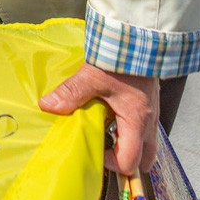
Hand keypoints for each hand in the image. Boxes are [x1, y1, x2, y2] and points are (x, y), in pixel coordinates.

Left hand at [39, 62, 158, 174]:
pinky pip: (144, 126)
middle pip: (146, 159)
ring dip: (129, 144)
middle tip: (105, 150)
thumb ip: (71, 93)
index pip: (130, 161)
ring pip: (147, 143)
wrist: (141, 36)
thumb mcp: (93, 77)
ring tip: (107, 132)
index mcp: (137, 122)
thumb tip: (48, 105)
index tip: (94, 151)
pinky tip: (113, 114)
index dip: (111, 164)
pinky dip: (130, 128)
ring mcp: (152, 112)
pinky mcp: (150, 101)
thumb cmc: (122, 58)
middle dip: (126, 160)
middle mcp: (149, 122)